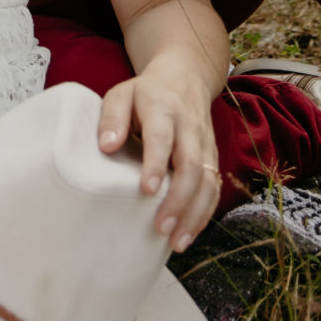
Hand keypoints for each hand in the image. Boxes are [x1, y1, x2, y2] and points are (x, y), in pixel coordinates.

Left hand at [96, 67, 221, 250]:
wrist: (186, 77)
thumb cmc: (145, 93)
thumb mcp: (122, 93)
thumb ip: (112, 117)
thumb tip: (106, 147)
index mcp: (163, 108)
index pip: (162, 137)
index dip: (157, 163)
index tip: (147, 190)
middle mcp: (189, 127)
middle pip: (192, 165)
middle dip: (179, 199)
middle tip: (161, 228)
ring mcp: (206, 143)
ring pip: (208, 181)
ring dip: (195, 213)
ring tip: (177, 242)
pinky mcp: (213, 157)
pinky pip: (214, 188)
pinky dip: (204, 213)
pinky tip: (189, 234)